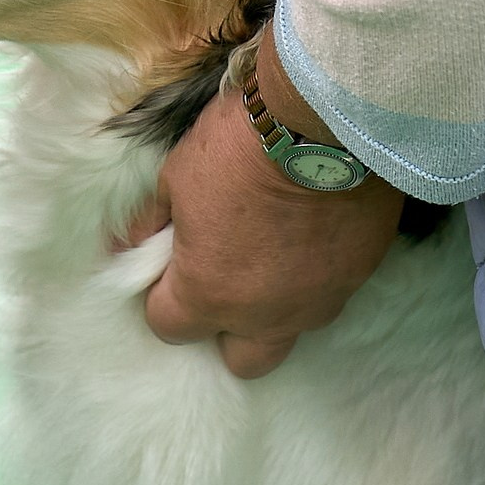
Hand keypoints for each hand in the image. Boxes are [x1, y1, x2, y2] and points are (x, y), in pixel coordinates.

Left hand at [118, 36, 403, 377]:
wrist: (323, 124)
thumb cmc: (236, 150)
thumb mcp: (175, 178)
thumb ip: (151, 224)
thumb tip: (128, 247)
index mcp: (209, 293)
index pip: (170, 328)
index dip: (162, 299)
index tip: (167, 271)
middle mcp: (265, 315)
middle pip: (240, 360)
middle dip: (224, 330)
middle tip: (221, 281)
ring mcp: (316, 303)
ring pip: (289, 333)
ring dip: (271, 309)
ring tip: (268, 257)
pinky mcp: (356, 280)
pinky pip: (326, 298)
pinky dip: (310, 281)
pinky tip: (306, 239)